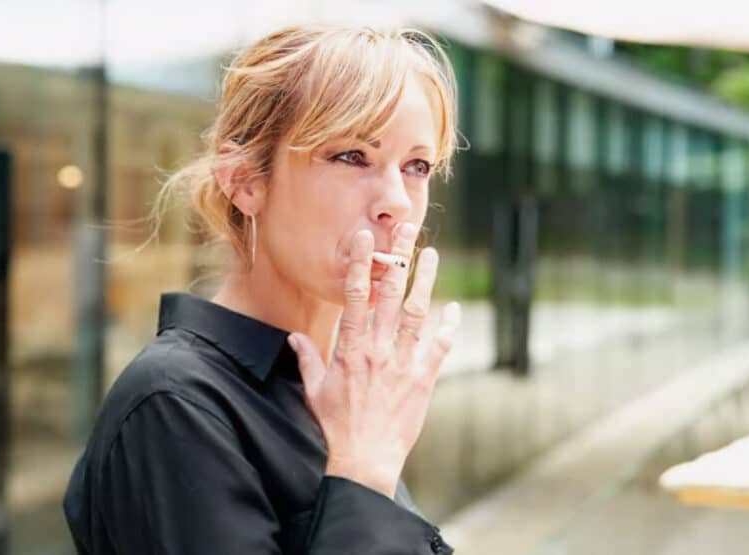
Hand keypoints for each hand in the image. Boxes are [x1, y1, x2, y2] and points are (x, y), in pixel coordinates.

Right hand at [287, 223, 460, 497]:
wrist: (364, 459)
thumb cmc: (336, 426)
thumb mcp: (314, 390)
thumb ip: (307, 359)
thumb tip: (294, 338)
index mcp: (350, 347)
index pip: (355, 294)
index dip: (361, 262)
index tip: (365, 236)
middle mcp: (377, 348)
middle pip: (389, 293)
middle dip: (398, 257)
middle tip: (405, 227)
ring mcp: (402, 362)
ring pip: (416, 312)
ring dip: (425, 280)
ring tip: (431, 252)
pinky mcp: (422, 379)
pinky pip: (439, 347)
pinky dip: (448, 327)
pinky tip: (454, 309)